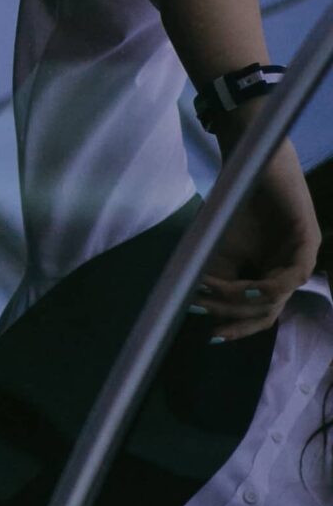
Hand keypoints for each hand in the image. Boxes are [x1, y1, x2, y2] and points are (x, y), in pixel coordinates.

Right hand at [189, 135, 321, 341]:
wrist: (252, 169)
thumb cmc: (238, 209)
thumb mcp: (221, 252)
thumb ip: (218, 282)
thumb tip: (197, 311)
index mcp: (272, 277)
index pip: (261, 314)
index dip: (238, 328)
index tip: (211, 337)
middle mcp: (290, 273)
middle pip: (267, 311)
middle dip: (229, 312)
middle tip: (197, 306)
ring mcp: (302, 260)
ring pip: (275, 298)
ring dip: (239, 299)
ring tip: (207, 290)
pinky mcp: (308, 243)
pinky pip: (293, 277)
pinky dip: (269, 287)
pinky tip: (246, 288)